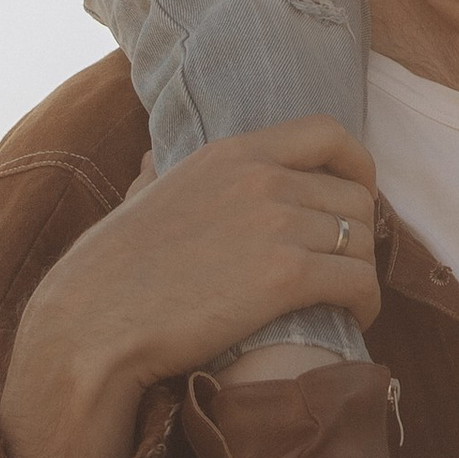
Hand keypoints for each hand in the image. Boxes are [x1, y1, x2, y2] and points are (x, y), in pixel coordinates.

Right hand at [0, 117, 380, 457]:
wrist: (92, 325)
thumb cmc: (108, 273)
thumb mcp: (139, 200)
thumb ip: (157, 175)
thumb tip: (154, 162)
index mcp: (231, 152)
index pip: (326, 133)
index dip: (356, 163)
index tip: (360, 192)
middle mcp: (262, 178)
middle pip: (354, 194)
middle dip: (361, 231)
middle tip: (347, 265)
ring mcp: (277, 224)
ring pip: (362, 239)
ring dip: (362, 271)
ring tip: (349, 299)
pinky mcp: (286, 276)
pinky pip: (358, 281)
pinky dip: (366, 303)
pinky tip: (354, 320)